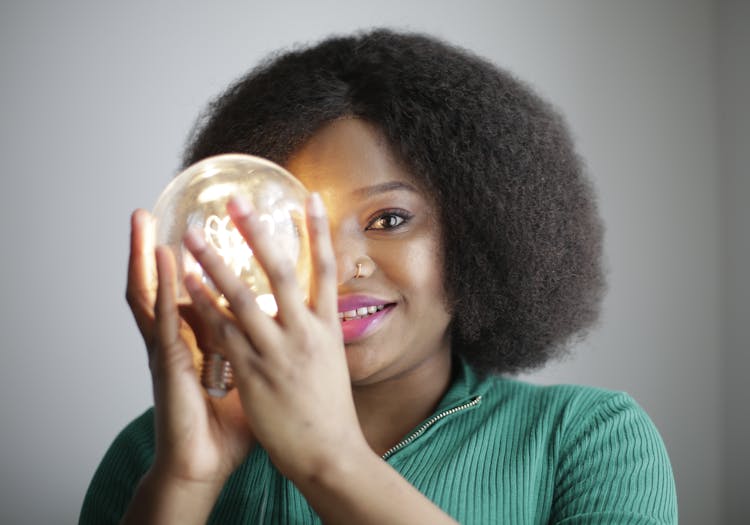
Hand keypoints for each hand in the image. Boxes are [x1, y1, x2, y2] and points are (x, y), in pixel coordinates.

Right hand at [125, 210, 254, 487]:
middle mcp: (185, 337)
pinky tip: (161, 258)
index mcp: (202, 340)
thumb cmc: (229, 425)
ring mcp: (174, 348)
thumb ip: (258, 353)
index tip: (197, 229)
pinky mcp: (169, 362)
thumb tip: (286, 335)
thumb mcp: (249, 379)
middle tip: (153, 211)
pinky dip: (163, 285)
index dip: (190, 261)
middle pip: (168, 283)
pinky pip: (164, 318)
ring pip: (157, 293)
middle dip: (161, 247)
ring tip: (143, 219)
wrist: (203, 464)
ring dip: (148, 254)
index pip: (193, 291)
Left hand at [181, 194, 370, 480]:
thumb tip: (313, 310)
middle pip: (280, 271)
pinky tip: (185, 282)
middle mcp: (305, 332)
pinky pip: (223, 329)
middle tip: (237, 203)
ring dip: (215, 262)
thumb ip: (318, 332)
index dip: (321, 231)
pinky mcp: (252, 370)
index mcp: (328, 327)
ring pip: (243, 296)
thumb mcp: (333, 363)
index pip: (327, 268)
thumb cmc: (330, 411)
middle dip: (257, 233)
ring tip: (194, 236)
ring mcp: (277, 350)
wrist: (329, 451)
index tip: (312, 198)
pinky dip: (203, 303)